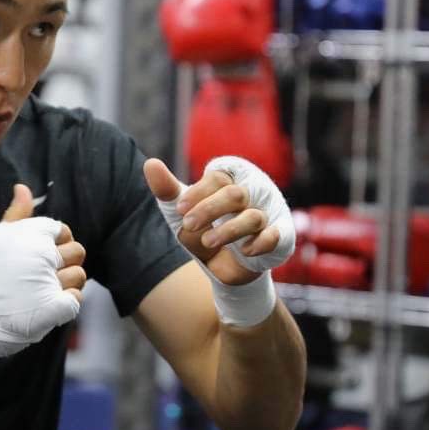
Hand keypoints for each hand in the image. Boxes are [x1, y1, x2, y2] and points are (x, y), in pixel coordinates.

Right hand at [0, 183, 84, 414]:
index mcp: (28, 235)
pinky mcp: (54, 308)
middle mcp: (41, 255)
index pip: (62, 230)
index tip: (40, 257)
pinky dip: (65, 305)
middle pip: (77, 251)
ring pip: (79, 275)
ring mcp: (49, 282)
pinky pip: (76, 300)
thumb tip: (23, 188)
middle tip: (41, 276)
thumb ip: (15, 216)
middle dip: (64, 263)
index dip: (54, 243)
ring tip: (41, 292)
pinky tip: (46, 307)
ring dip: (65, 284)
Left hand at [144, 156, 295, 326]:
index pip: (218, 177)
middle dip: (209, 210)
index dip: (199, 192)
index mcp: (228, 179)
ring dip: (228, 231)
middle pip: (235, 194)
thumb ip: (167, 189)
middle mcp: (251, 192)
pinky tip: (244, 251)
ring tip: (207, 242)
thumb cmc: (201, 229)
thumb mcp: (180, 212)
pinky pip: (274, 236)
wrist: (219, 265)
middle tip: (188, 225)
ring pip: (253, 216)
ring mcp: (267, 213)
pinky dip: (259, 243)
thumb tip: (150, 163)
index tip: (180, 209)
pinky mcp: (278, 236)